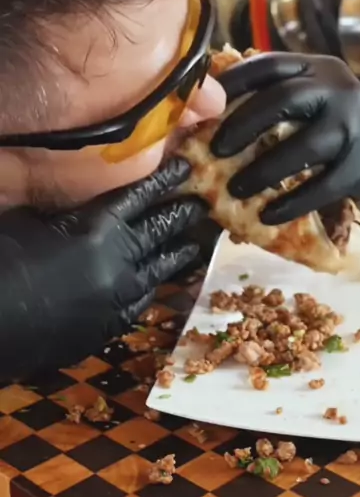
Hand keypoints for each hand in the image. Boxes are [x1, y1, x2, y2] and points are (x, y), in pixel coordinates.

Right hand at [0, 158, 204, 380]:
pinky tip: (155, 285)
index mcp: (99, 227)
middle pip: (159, 232)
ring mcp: (118, 297)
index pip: (141, 195)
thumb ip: (65, 212)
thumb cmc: (5, 260)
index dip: (165, 180)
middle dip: (181, 217)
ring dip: (176, 256)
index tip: (186, 169)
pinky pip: (140, 303)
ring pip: (158, 270)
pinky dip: (150, 289)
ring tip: (194, 246)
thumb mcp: (30, 220)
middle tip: (202, 206)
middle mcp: (119, 260)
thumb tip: (80, 208)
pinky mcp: (108, 327)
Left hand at [211, 53, 359, 223]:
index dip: (233, 83)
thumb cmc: (322, 131)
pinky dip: (292, 203)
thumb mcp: (303, 103)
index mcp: (317, 69)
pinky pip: (323, 187)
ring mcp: (355, 126)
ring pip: (304, 146)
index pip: (270, 66)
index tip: (204, 106)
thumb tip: (202, 113)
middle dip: (244, 125)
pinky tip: (267, 215)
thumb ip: (267, 99)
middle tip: (215, 150)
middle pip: (285, 99)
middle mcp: (340, 89)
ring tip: (236, 189)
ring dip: (264, 170)